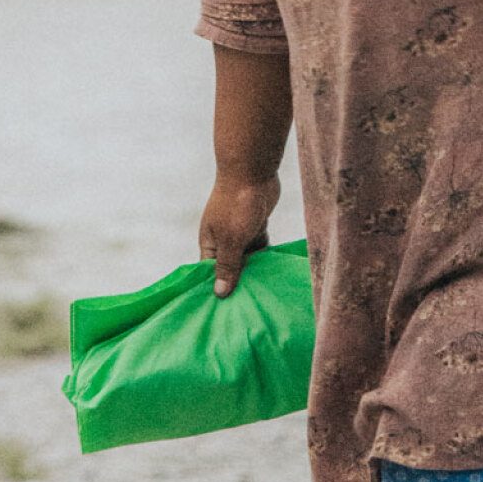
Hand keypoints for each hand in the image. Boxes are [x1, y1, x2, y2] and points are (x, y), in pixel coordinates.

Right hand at [200, 172, 279, 296]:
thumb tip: (219, 294)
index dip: (217, 288)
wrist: (252, 171)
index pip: (210, 272)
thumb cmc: (236, 205)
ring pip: (246, 258)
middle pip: (229, 267)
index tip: (225, 310)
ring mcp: (239, 231)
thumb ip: (227, 266)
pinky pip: (259, 247)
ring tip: (261, 295)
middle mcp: (222, 239)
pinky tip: (272, 273)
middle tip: (247, 308)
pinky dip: (264, 257)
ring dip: (253, 271)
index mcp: (209, 242)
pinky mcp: (256, 225)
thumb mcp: (231, 240)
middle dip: (237, 283)